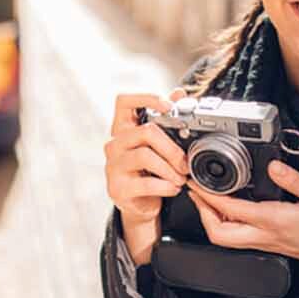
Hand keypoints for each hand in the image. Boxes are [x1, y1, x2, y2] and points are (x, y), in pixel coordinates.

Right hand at [105, 88, 190, 263]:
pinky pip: (146, 183)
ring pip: (146, 156)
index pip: (124, 101)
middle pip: (145, 132)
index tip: (168, 107)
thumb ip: (167, 118)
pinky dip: (166, 186)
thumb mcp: (158, 144)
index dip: (146, 98)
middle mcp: (114, 145)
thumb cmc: (148, 170)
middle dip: (172, 147)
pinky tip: (173, 189)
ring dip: (170, 168)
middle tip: (185, 162)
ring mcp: (113, 167)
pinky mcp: (117, 188)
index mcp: (122, 129)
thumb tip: (179, 93)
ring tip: (181, 178)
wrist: (139, 204)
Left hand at [186, 162, 298, 266]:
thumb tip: (274, 166)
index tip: (197, 184)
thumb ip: (296, 181)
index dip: (209, 197)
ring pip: (226, 239)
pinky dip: (226, 223)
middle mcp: (265, 235)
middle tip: (196, 193)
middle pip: (219, 234)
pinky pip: (238, 238)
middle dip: (202, 213)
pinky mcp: (270, 244)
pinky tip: (229, 210)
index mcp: (275, 220)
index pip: (232, 210)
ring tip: (207, 199)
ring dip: (211, 220)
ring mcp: (266, 242)